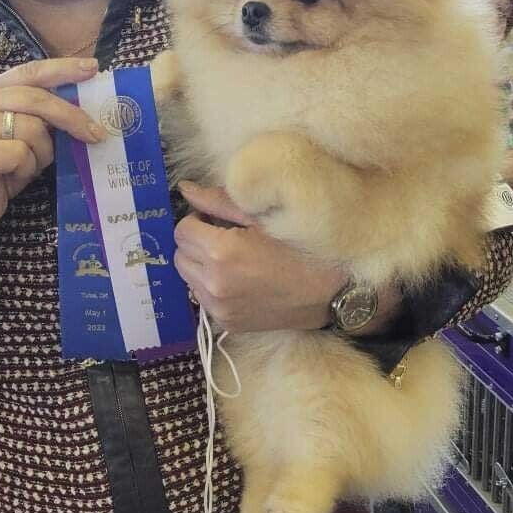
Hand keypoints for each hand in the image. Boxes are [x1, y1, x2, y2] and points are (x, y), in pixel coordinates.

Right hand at [0, 57, 104, 238]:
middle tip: (96, 134)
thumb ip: (41, 116)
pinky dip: (26, 170)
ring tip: (26, 168)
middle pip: (37, 99)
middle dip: (72, 117)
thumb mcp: (22, 135)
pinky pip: (21, 155)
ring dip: (41, 155)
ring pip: (33, 130)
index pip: (31, 72)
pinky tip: (10, 178)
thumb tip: (85, 107)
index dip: (63, 69)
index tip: (93, 68)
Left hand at [174, 181, 347, 332]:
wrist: (332, 292)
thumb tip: (185, 188)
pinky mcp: (227, 323)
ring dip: (201, 265)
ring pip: (188, 277)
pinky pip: (203, 298)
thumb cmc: (300, 246)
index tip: (218, 220)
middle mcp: (214, 284)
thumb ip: (217, 201)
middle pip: (181, 254)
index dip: (198, 220)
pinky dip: (212, 286)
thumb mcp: (260, 215)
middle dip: (196, 242)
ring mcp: (219, 308)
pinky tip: (239, 280)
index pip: (182, 229)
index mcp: (220, 252)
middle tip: (225, 237)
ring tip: (233, 259)